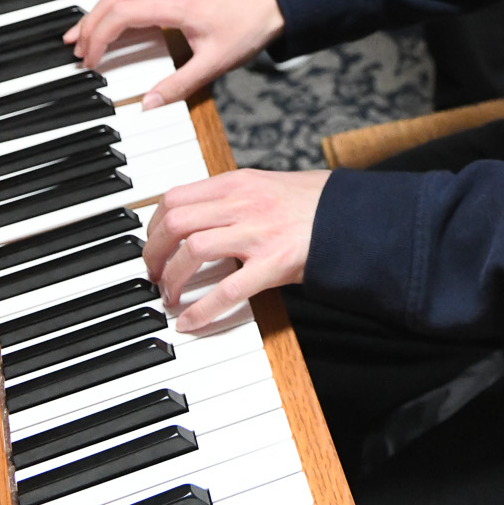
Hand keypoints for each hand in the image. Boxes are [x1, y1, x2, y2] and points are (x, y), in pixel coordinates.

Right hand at [64, 0, 284, 107]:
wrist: (272, 3)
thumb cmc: (247, 28)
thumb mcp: (215, 63)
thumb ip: (179, 85)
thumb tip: (146, 104)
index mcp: (176, 4)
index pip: (122, 12)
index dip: (99, 36)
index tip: (90, 61)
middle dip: (89, 23)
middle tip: (76, 52)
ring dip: (98, 13)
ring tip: (80, 38)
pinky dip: (114, 9)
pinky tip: (108, 26)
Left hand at [144, 167, 329, 329]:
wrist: (351, 215)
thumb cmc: (311, 203)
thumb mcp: (265, 186)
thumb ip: (231, 198)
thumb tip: (194, 217)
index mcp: (238, 182)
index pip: (176, 196)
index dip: (153, 224)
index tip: (151, 243)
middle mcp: (244, 202)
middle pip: (176, 221)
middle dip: (153, 252)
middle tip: (152, 273)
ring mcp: (258, 232)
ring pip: (194, 249)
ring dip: (172, 278)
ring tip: (170, 295)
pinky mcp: (274, 263)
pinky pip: (227, 289)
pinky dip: (201, 310)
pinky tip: (190, 323)